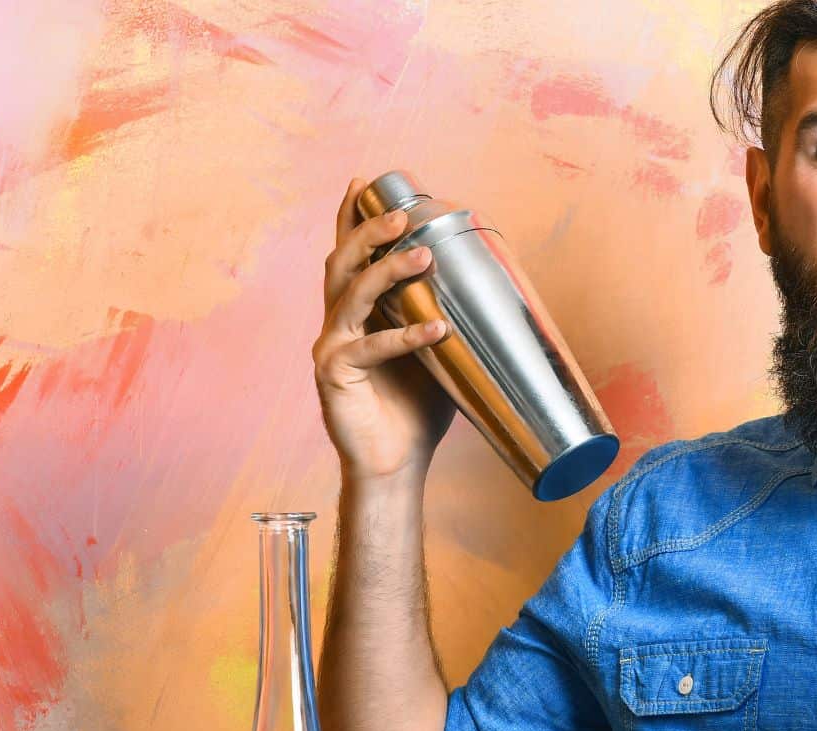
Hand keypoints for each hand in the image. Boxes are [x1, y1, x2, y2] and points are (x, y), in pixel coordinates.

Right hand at [312, 178, 456, 482]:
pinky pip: (372, 347)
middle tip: (403, 216)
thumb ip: (441, 315)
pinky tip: (437, 328)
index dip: (352, 216)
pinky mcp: (334, 376)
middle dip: (370, 231)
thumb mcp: (436, 352)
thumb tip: (484, 284)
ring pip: (351, 294)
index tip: (365, 181)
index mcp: (356, 312)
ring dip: (388, 271)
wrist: (394, 463)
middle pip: (343, 262)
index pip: (349, 254)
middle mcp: (337, 323)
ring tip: (424, 256)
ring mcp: (331, 347)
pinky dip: (406, 335)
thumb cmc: (416, 408)